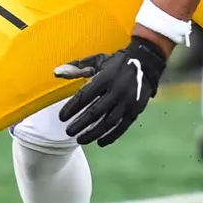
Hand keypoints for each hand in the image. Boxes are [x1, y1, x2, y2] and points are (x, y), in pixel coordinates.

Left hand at [53, 36, 168, 145]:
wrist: (146, 62)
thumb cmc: (116, 63)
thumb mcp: (98, 61)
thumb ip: (77, 67)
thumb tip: (56, 73)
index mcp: (105, 77)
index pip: (84, 96)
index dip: (71, 108)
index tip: (61, 117)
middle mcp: (117, 90)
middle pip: (95, 112)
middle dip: (80, 124)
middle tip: (68, 131)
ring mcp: (128, 101)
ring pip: (108, 123)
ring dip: (93, 133)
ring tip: (80, 139)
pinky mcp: (136, 110)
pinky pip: (122, 127)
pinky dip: (111, 137)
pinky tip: (100, 142)